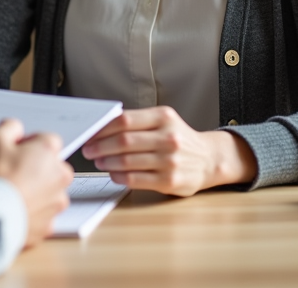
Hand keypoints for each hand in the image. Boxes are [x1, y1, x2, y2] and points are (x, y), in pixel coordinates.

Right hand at [0, 119, 73, 247]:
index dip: (29, 144)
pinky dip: (32, 212)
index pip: (47, 139)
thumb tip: (14, 128)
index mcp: (49, 151)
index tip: (15, 152)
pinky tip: (15, 209)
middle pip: (52, 166)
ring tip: (13, 193)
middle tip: (13, 173)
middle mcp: (60, 175)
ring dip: (37, 191)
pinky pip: (43, 214)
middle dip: (36, 168)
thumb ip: (9, 128)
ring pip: (50, 191)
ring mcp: (57, 201)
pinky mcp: (50, 224)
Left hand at [81, 106, 256, 195]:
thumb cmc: (178, 139)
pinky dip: (118, 177)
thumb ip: (137, 122)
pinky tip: (113, 174)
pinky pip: (135, 179)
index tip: (90, 133)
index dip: (103, 128)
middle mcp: (168, 137)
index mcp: (164, 117)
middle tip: (88, 150)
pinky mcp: (169, 181)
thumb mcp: (164, 121)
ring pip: (127, 161)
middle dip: (100, 146)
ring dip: (106, 162)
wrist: (209, 159)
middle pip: (123, 141)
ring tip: (98, 162)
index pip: (125, 120)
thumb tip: (102, 127)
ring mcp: (170, 160)